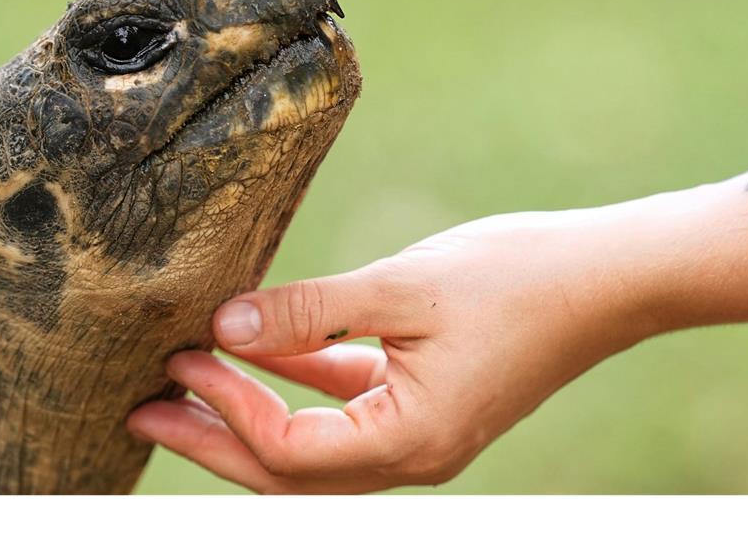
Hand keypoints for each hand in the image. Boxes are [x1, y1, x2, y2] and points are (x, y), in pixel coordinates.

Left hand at [126, 206, 661, 492]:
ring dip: (248, 413)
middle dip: (211, 440)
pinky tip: (259, 347)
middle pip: (287, 470)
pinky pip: (345, 406)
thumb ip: (310, 309)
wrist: (608, 277)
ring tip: (183, 385)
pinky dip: (298, 381)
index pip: (288, 449)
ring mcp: (420, 433)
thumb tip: (224, 321)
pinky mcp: (426, 401)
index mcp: (410, 440)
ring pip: (311, 443)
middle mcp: (411, 454)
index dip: (226, 407)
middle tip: (139, 413)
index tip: (183, 357)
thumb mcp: (403, 287)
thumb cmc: (519, 278)